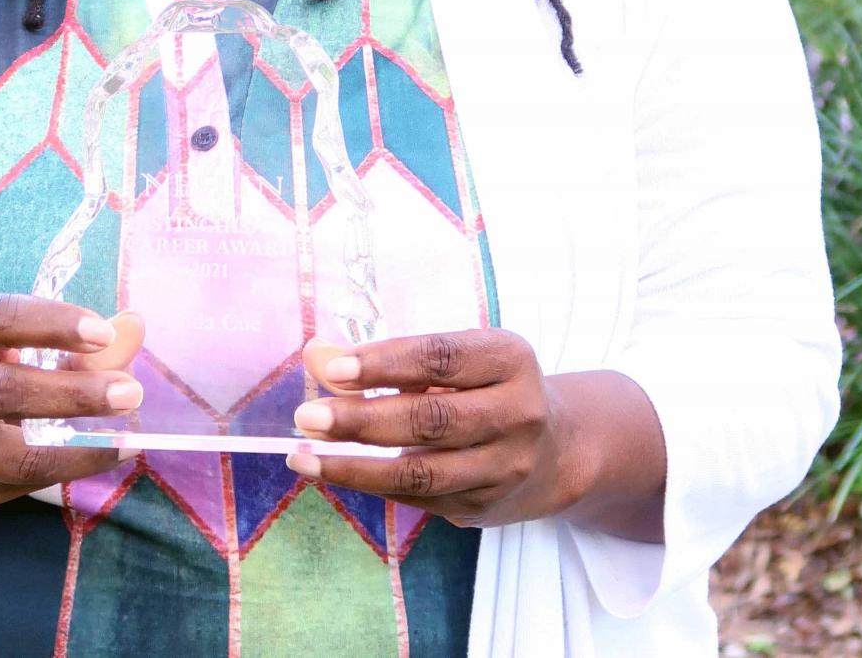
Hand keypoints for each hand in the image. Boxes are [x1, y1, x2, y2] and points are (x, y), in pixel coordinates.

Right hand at [0, 294, 143, 521]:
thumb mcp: (13, 340)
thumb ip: (76, 337)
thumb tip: (135, 326)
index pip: (0, 318)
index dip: (54, 322)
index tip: (104, 332)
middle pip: (6, 390)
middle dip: (75, 394)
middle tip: (131, 392)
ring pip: (14, 455)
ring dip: (79, 449)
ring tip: (128, 438)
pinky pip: (19, 486)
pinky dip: (67, 471)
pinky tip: (103, 457)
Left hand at [287, 329, 575, 529]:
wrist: (557, 448)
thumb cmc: (486, 386)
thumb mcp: (452, 357)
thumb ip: (387, 357)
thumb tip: (317, 354)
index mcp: (508, 359)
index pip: (440, 358)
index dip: (385, 363)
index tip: (333, 368)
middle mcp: (516, 414)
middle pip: (430, 420)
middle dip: (361, 419)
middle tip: (308, 416)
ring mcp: (503, 467)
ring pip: (422, 473)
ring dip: (354, 467)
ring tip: (304, 456)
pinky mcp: (484, 507)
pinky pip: (418, 499)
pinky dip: (370, 485)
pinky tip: (330, 471)